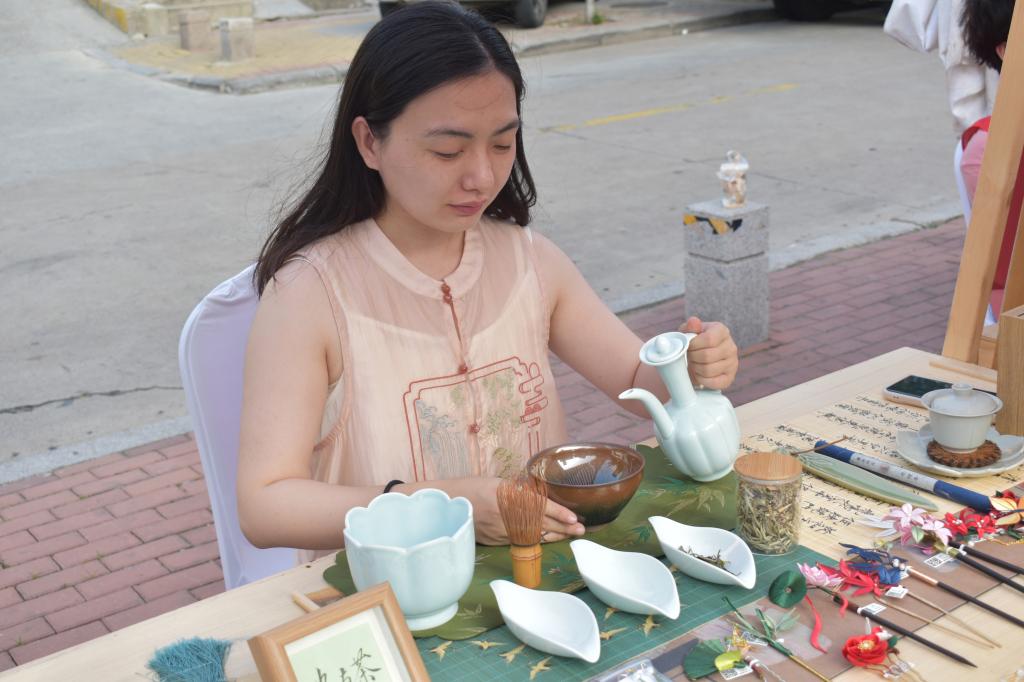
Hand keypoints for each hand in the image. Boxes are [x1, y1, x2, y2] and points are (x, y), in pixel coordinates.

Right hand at [469, 478, 584, 544]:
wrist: (448, 506)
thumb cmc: (472, 488)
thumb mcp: (497, 484)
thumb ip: (518, 492)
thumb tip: (539, 499)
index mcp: (507, 497)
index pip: (539, 507)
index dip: (558, 512)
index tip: (574, 517)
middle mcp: (507, 516)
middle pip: (540, 523)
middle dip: (563, 527)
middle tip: (581, 529)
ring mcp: (502, 532)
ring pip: (534, 535)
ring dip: (555, 535)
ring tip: (572, 534)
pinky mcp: (498, 541)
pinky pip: (522, 541)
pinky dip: (539, 540)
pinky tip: (551, 538)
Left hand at [680, 316, 737, 389]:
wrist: (701, 357)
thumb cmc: (695, 343)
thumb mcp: (690, 331)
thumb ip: (690, 326)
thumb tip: (693, 322)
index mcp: (722, 331)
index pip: (709, 339)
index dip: (694, 345)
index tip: (688, 346)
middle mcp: (731, 347)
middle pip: (707, 356)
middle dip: (693, 358)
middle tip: (689, 357)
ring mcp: (733, 363)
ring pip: (709, 370)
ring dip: (696, 369)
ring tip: (694, 364)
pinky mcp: (730, 377)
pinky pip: (714, 382)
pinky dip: (702, 380)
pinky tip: (699, 374)